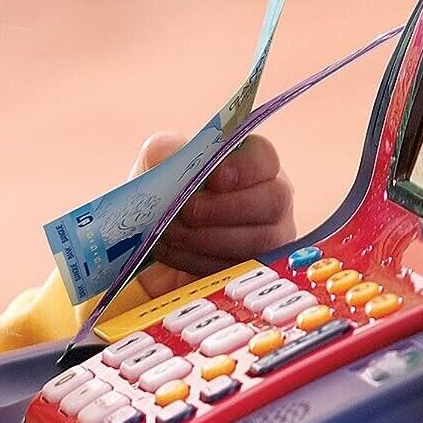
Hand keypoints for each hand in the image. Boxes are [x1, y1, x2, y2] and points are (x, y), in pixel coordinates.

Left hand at [130, 131, 295, 299]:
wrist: (149, 244)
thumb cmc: (161, 198)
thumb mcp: (154, 169)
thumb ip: (162, 153)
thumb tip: (168, 154)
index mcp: (250, 165)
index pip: (264, 157)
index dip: (245, 167)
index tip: (216, 178)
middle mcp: (269, 199)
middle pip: (274, 200)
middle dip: (227, 207)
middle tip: (188, 212)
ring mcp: (268, 238)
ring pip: (260, 240)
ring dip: (209, 237)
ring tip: (171, 233)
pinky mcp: (252, 270)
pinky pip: (240, 268)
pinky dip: (201, 261)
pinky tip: (174, 252)